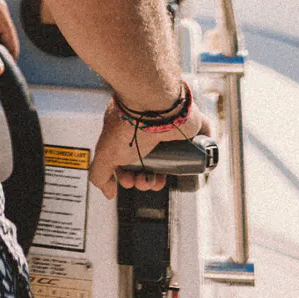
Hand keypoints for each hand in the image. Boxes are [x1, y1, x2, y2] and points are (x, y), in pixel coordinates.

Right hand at [88, 91, 211, 199]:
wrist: (156, 105)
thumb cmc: (128, 125)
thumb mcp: (105, 153)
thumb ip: (99, 174)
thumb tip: (109, 192)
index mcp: (127, 129)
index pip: (128, 157)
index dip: (127, 175)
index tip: (127, 180)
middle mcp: (148, 128)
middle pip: (148, 162)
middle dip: (143, 179)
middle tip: (143, 180)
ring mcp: (170, 129)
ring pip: (170, 159)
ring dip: (162, 177)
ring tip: (158, 181)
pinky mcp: (191, 129)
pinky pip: (198, 145)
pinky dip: (195, 159)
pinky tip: (185, 171)